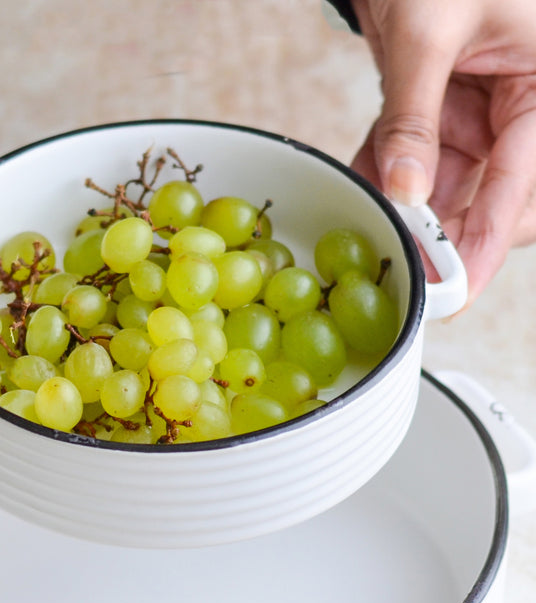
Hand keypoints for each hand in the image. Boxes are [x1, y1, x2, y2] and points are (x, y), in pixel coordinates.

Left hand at [349, 0, 535, 303]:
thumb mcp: (427, 35)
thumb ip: (414, 118)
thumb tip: (405, 192)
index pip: (522, 186)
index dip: (486, 242)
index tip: (456, 289)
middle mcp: (518, 108)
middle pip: (491, 199)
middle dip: (445, 233)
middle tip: (406, 266)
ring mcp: (478, 114)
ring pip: (447, 189)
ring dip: (407, 210)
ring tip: (373, 225)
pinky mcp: (439, 115)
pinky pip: (413, 162)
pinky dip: (384, 175)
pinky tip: (362, 185)